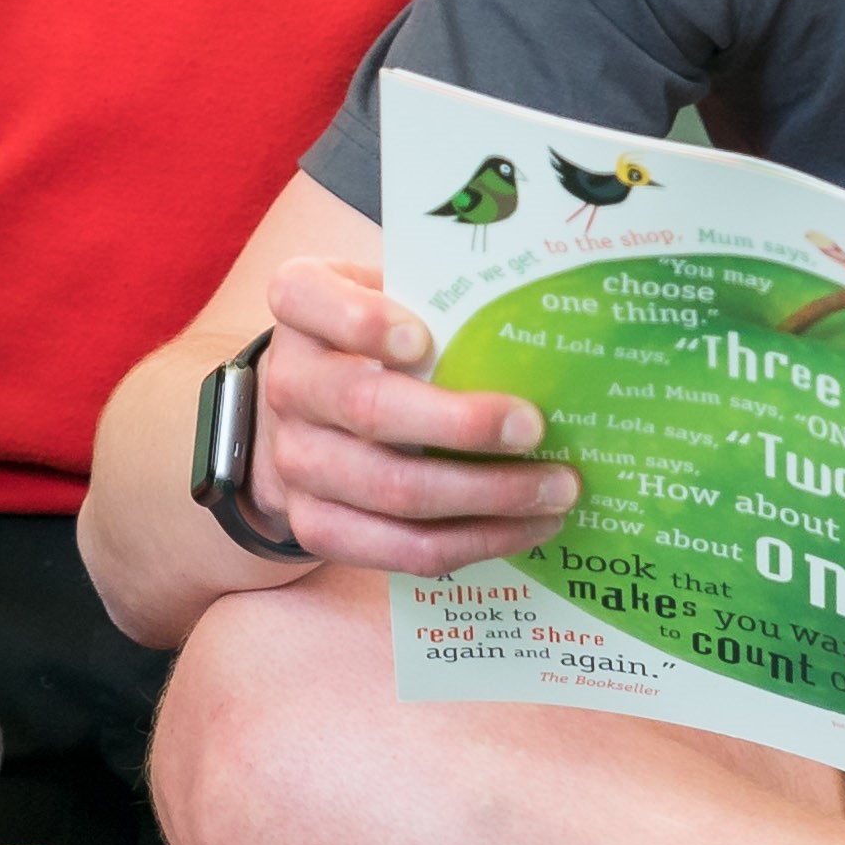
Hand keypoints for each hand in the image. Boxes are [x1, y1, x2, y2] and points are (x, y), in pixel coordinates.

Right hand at [250, 254, 583, 572]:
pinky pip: (396, 548)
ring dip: (485, 496)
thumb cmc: (381, 342)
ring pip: (392, 489)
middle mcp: (289, 383)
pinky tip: (524, 527)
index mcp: (302, 306)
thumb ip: (445, 296)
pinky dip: (471, 542)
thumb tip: (545, 316)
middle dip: (461, 425)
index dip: (361, 321)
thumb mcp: (397, 295)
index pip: (307, 299)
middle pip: (368, 408)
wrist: (314, 416)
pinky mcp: (315, 525)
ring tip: (555, 489)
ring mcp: (295, 460)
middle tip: (536, 428)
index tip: (422, 339)